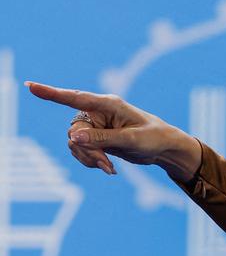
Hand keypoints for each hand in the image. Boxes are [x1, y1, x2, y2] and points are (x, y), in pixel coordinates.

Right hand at [24, 81, 201, 181]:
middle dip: (86, 150)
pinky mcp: (97, 138)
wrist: (165, 149)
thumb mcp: (131, 140)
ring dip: (88, 157)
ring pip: (75, 142)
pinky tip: (107, 168)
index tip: (30, 87)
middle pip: (75, 130)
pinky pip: (81, 150)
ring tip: (109, 168)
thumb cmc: (154, 138)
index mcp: (108, 104)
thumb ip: (102, 138)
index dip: (51, 93)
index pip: (75, 98)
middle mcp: (98, 112)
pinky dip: (90, 161)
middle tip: (105, 164)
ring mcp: (96, 126)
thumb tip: (73, 137)